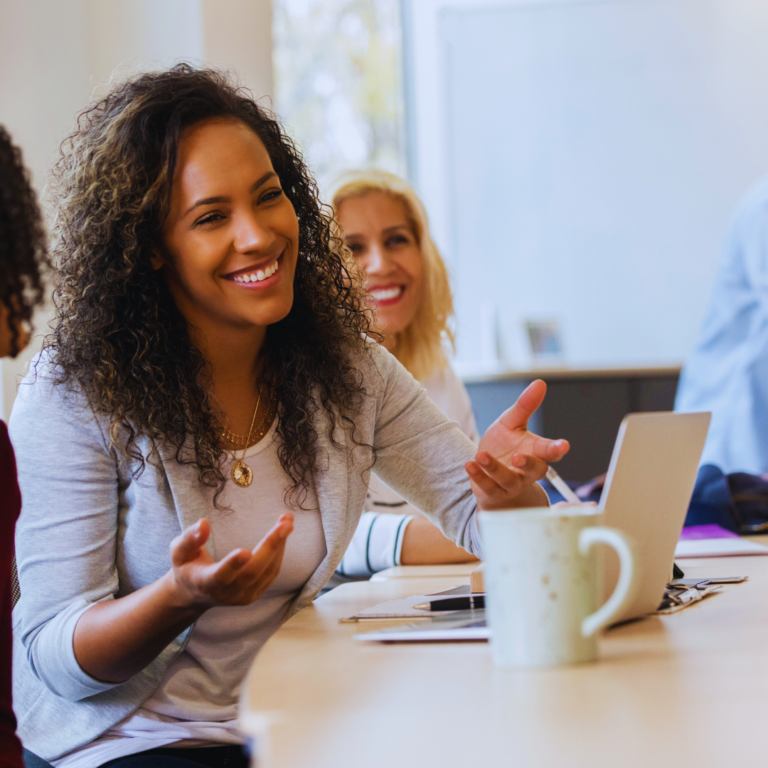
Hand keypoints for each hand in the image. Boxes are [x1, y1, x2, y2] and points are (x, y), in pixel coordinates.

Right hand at [168, 514, 293, 608]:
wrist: (194, 594)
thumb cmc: (186, 566)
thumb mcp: (179, 551)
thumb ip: (189, 538)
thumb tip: (203, 523)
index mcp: (206, 583)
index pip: (221, 576)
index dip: (233, 565)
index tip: (245, 551)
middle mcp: (227, 593)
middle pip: (253, 572)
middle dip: (271, 546)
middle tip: (285, 524)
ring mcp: (244, 596)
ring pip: (267, 571)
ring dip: (280, 545)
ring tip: (287, 521)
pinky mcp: (255, 593)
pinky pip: (271, 573)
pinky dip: (279, 552)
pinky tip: (282, 533)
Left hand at [466, 380, 568, 509]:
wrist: (487, 472)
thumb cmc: (505, 447)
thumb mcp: (511, 423)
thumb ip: (525, 406)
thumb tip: (539, 383)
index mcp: (535, 452)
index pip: (549, 451)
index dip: (556, 449)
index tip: (562, 445)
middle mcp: (526, 471)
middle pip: (535, 470)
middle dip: (528, 464)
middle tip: (518, 457)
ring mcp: (510, 484)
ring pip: (508, 480)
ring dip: (495, 468)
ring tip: (482, 456)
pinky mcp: (492, 492)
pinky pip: (488, 487)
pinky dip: (479, 477)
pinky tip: (470, 465)